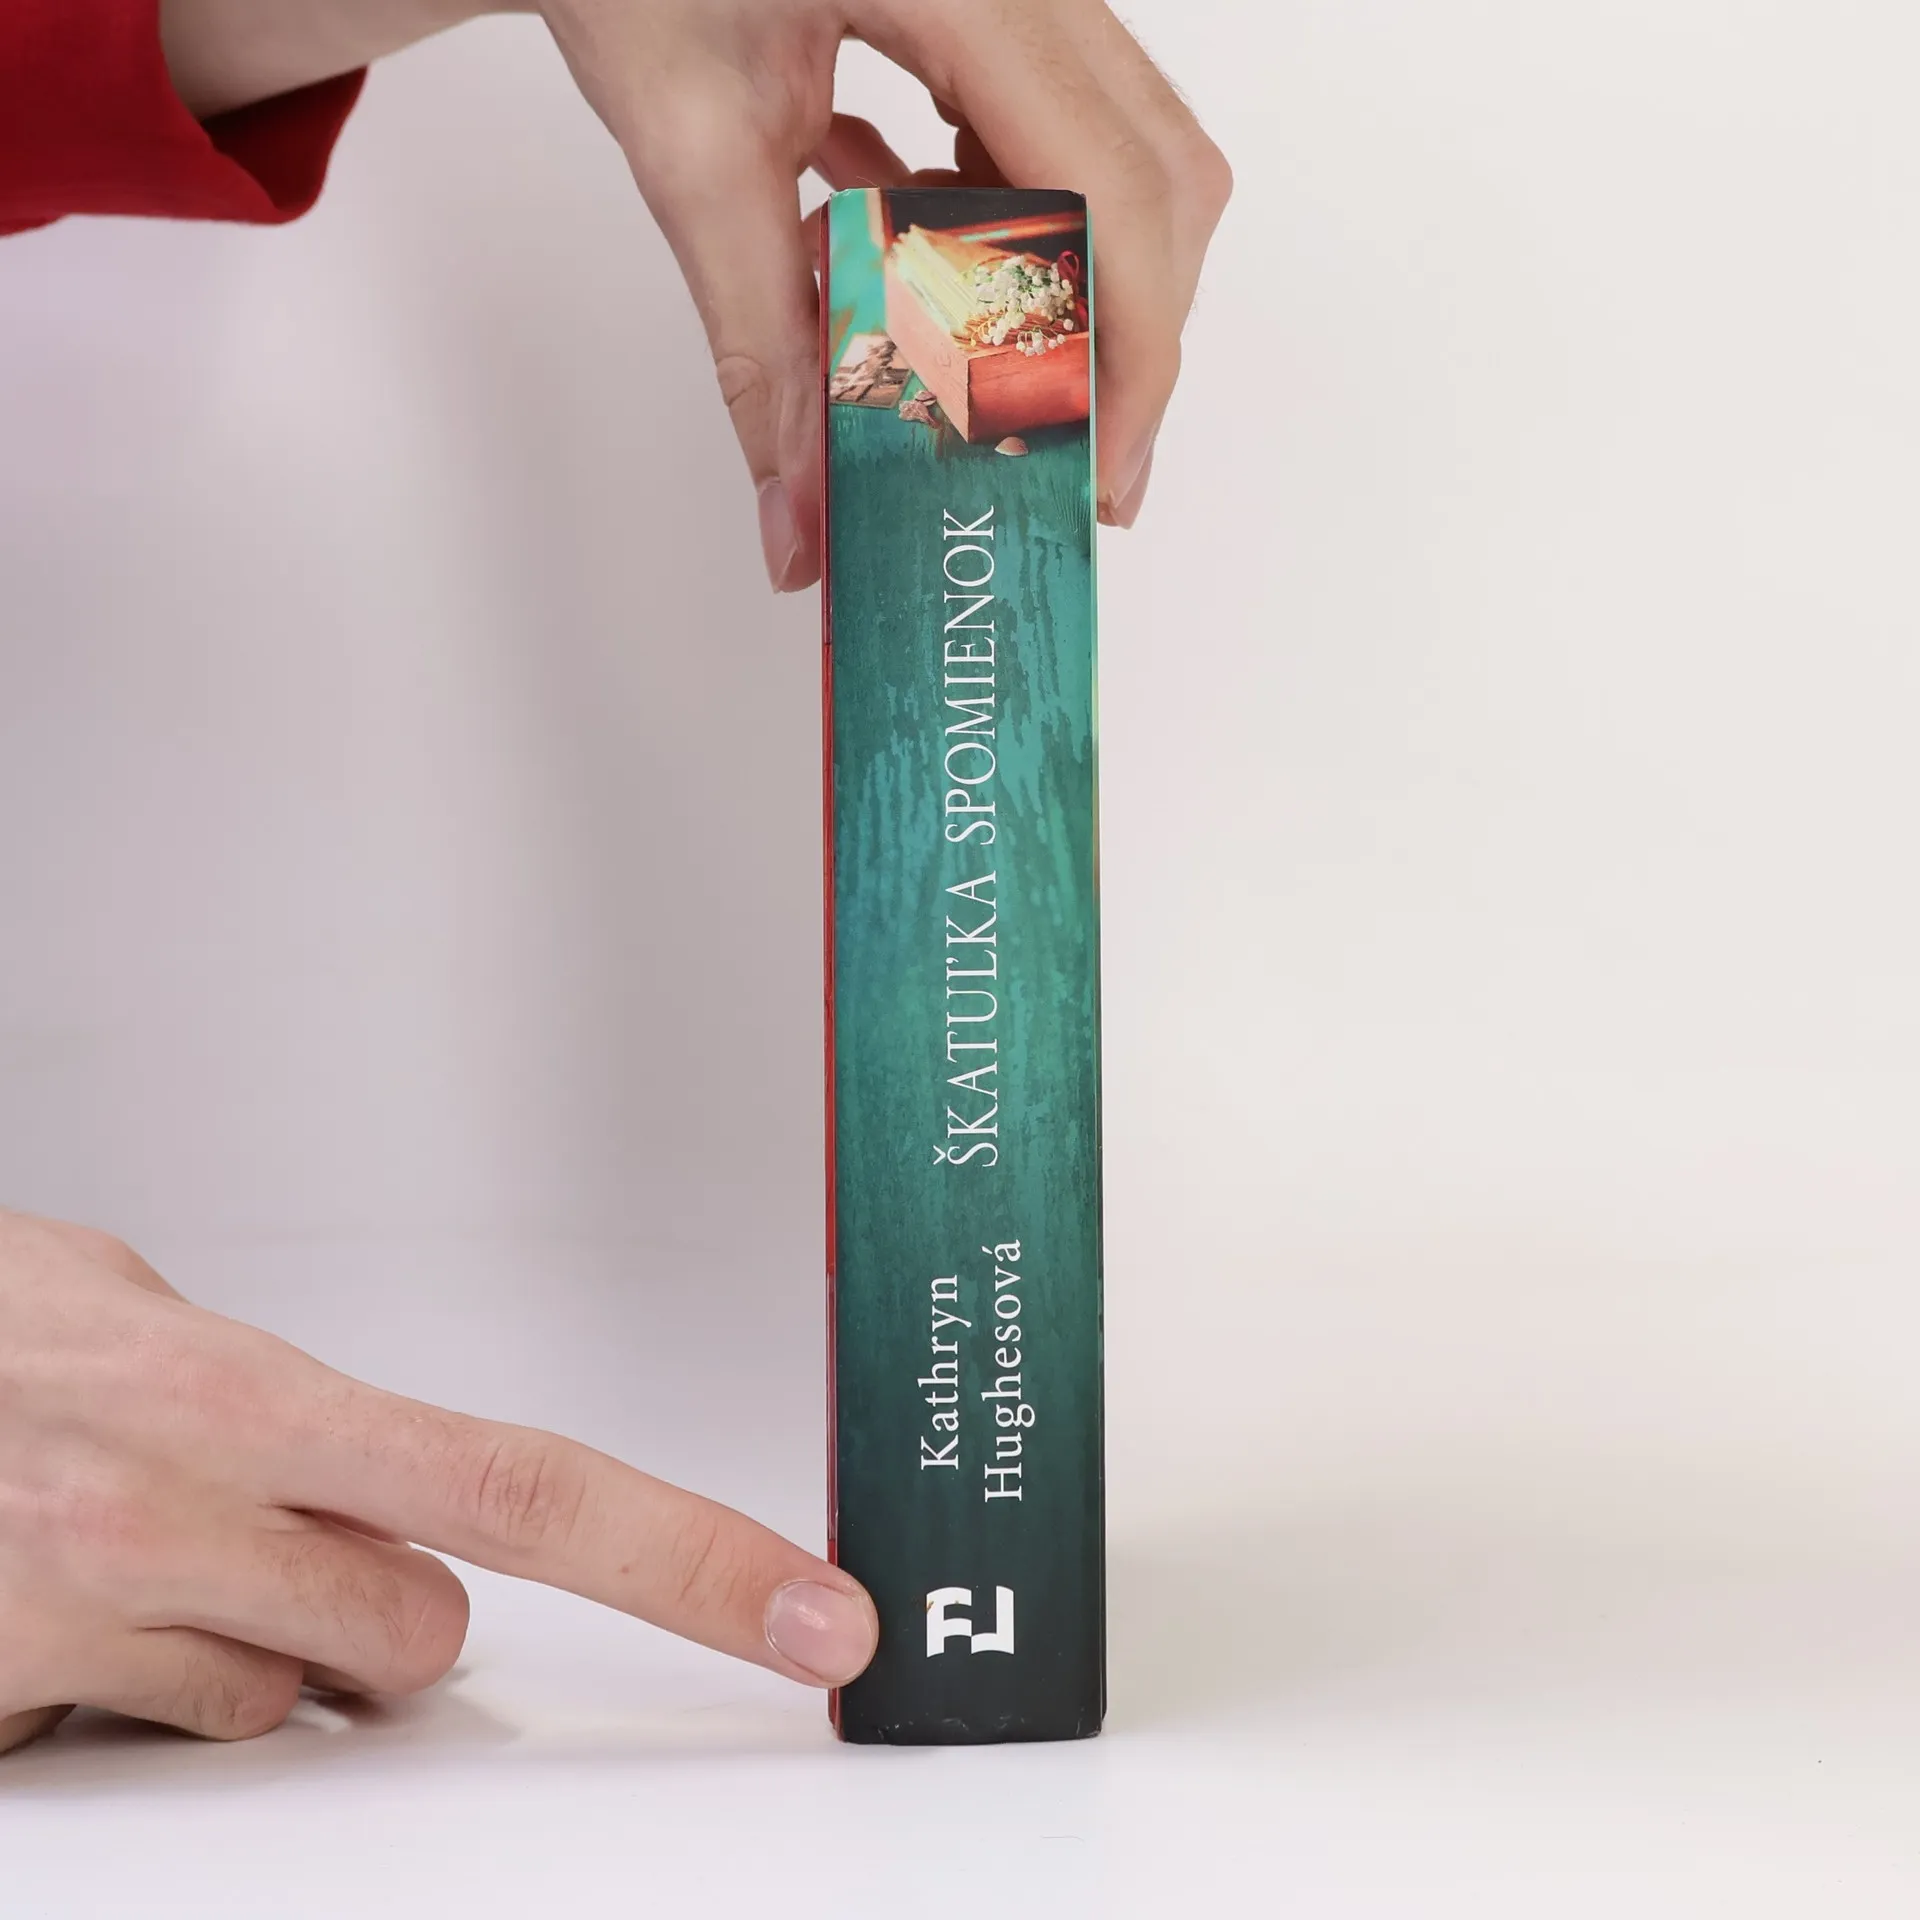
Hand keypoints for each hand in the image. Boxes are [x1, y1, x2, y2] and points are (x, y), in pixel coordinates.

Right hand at [0, 1211, 875, 1755]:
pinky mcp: (8, 1713)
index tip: (814, 1612)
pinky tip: (50, 1601)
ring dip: (241, 1643)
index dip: (694, 1556)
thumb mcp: (99, 1306)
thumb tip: (356, 1467)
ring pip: (288, 1700)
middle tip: (260, 1526)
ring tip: (114, 1544)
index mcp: (226, 1390)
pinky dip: (138, 1688)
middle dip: (374, 1602)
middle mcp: (165, 1517)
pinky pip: (164, 1737)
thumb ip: (247, 1388)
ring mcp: (79, 1629)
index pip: (526, 1485)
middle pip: (415, 1631)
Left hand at [159, 0, 1231, 586]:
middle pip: (1158, 176)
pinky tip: (908, 254)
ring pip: (1120, 153)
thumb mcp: (694, 153)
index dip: (1129, 349)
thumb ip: (762, 349)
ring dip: (1054, 280)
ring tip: (965, 362)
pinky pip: (1053, 123)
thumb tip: (800, 517)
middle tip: (1064, 451)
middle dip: (1121, 333)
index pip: (1117, 189)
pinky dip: (999, 218)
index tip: (1099, 470)